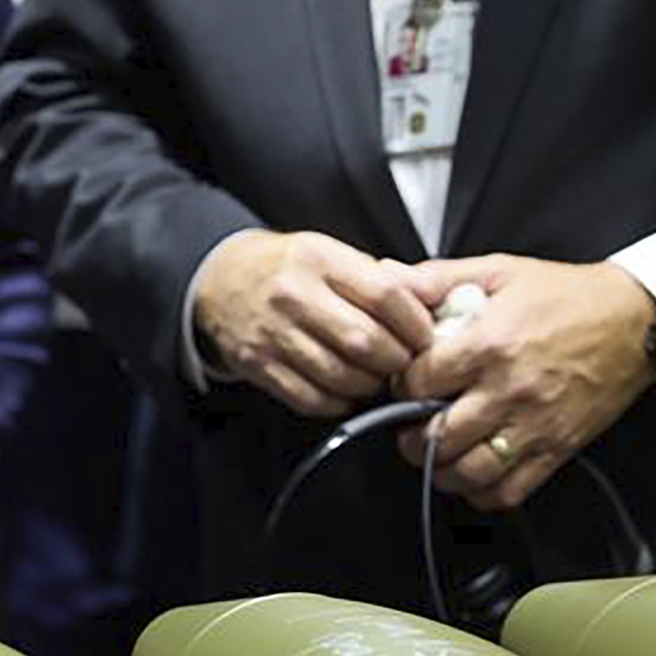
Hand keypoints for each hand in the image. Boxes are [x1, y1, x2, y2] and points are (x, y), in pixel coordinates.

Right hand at [192, 228, 433, 418]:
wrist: (220, 279)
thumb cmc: (288, 268)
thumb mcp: (331, 254)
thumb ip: (380, 279)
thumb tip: (435, 302)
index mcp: (318, 259)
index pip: (386, 296)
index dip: (416, 324)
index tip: (425, 337)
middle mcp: (293, 294)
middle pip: (367, 342)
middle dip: (397, 361)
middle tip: (404, 363)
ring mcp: (272, 333)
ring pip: (342, 376)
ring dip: (370, 385)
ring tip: (375, 375)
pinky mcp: (257, 365)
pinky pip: (311, 399)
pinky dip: (338, 401)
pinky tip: (344, 389)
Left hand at [398, 256, 655, 507]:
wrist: (635, 321)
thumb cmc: (566, 295)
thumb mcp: (499, 271)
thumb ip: (438, 277)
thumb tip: (388, 276)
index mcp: (489, 345)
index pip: (419, 382)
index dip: (400, 387)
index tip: (402, 385)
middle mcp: (509, 390)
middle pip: (438, 436)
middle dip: (410, 437)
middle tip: (407, 429)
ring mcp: (536, 424)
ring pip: (471, 472)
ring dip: (442, 471)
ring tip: (435, 456)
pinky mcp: (559, 447)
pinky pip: (512, 490)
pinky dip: (484, 493)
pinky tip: (474, 476)